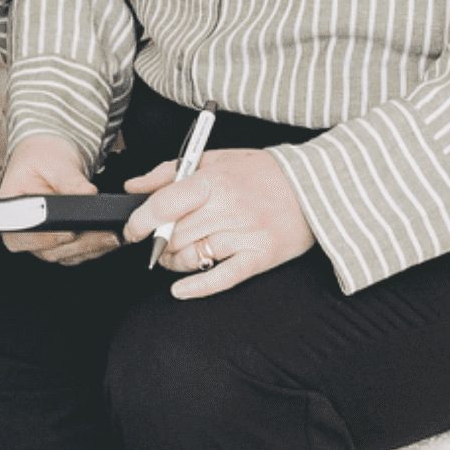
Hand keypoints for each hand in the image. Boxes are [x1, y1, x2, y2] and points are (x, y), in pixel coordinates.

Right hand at [0, 133, 121, 264]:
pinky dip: (93, 248)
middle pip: (48, 250)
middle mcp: (23, 229)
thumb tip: (88, 193)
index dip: (48, 238)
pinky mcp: (58, 241)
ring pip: (65, 255)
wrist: (48, 156)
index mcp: (11, 209)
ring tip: (111, 235)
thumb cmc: (42, 156)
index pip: (24, 234)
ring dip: (90, 248)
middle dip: (79, 245)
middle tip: (104, 234)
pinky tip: (108, 237)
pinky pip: (75, 252)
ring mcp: (41, 239)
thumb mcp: (54, 162)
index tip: (70, 233)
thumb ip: (70, 180)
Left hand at [124, 148, 314, 297]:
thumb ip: (169, 172)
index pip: (163, 205)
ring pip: (191, 257)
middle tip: (157, 241)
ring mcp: (244, 235)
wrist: (316, 186)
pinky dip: (197, 287)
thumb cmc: (264, 172)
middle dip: (158, 243)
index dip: (140, 222)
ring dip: (174, 261)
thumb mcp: (215, 159)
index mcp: (213, 181)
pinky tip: (181, 289)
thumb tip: (134, 186)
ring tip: (175, 254)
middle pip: (173, 235)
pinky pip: (222, 278)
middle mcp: (227, 208)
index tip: (133, 229)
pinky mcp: (260, 257)